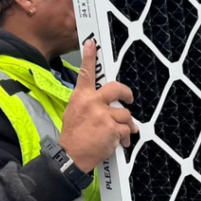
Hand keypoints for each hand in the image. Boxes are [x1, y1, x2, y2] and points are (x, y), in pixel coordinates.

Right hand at [59, 40, 137, 172]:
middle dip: (126, 93)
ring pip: (125, 114)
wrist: (71, 156)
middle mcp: (92, 103)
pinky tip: (119, 142)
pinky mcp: (112, 129)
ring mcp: (103, 116)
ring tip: (120, 133)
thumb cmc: (72, 137)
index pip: (85, 73)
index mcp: (81, 98)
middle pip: (116, 89)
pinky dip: (125, 137)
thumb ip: (88, 103)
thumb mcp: (73, 113)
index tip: (92, 44)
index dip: (89, 57)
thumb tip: (102, 101)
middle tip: (129, 98)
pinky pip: (126, 129)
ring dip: (126, 125)